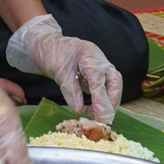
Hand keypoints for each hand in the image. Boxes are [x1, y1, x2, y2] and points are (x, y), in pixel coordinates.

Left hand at [6, 15, 123, 121]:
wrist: (49, 44)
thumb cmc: (53, 53)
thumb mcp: (58, 72)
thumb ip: (70, 90)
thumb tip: (79, 110)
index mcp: (89, 55)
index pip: (99, 78)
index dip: (101, 98)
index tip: (100, 115)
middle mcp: (99, 59)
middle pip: (114, 81)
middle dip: (111, 101)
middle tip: (102, 118)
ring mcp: (101, 66)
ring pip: (113, 85)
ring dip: (108, 102)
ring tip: (95, 115)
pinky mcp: (98, 73)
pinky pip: (106, 87)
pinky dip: (103, 99)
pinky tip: (92, 109)